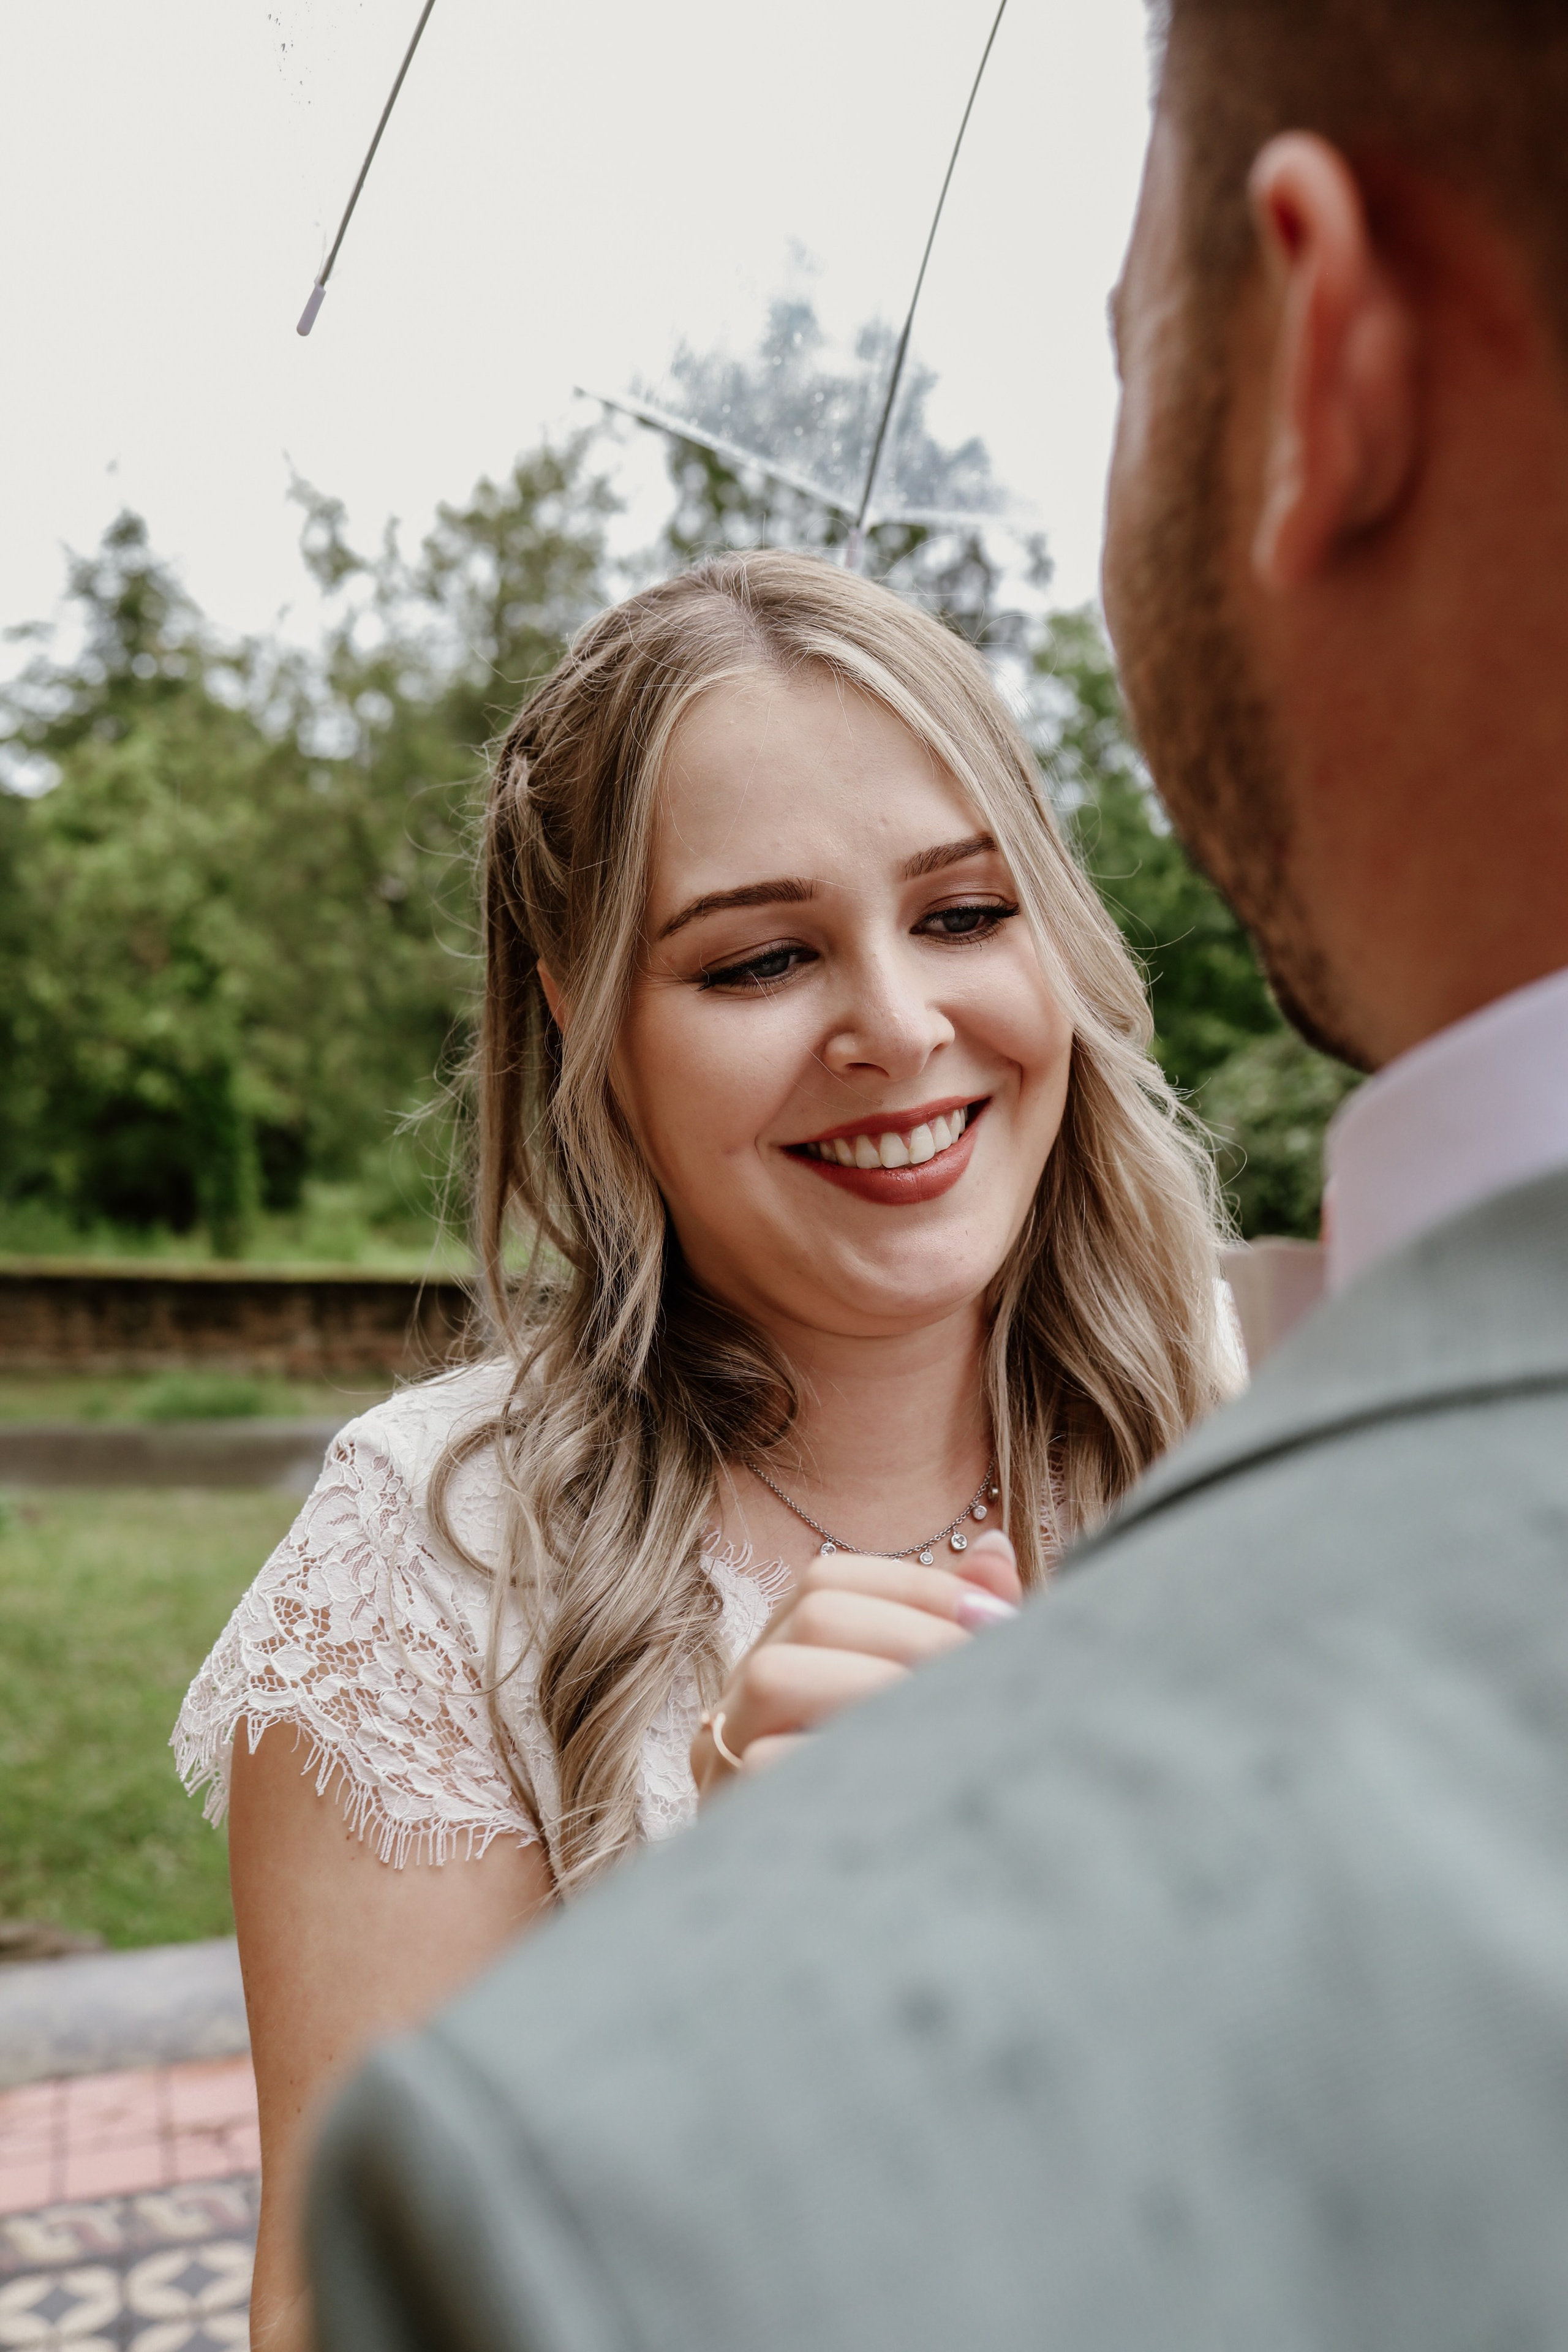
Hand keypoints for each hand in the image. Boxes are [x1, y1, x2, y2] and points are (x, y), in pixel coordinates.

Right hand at [690, 1528, 1021, 1798]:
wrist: (830, 1964)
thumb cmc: (910, 1818)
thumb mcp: (937, 1717)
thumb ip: (959, 1635)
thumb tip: (995, 1550)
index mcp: (783, 1665)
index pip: (828, 1579)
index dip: (919, 1588)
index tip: (1001, 1620)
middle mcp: (739, 1707)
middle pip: (811, 1615)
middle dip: (914, 1634)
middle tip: (991, 1679)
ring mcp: (722, 1768)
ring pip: (776, 1675)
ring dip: (881, 1686)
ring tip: (957, 1726)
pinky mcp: (729, 1830)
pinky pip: (773, 1771)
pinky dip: (850, 1764)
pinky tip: (925, 1786)